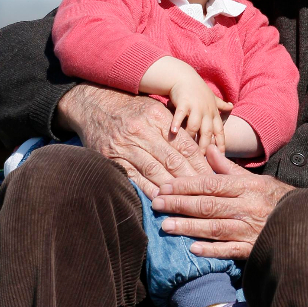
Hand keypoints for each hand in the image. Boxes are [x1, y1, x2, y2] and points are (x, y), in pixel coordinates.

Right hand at [56, 83, 214, 197]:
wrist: (93, 104)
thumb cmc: (132, 108)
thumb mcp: (155, 108)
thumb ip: (177, 126)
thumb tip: (204, 147)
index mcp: (157, 117)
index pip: (186, 145)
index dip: (201, 164)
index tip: (214, 178)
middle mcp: (142, 131)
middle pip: (172, 160)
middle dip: (191, 179)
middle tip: (206, 195)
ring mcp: (125, 145)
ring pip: (154, 170)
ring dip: (172, 188)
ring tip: (187, 201)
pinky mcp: (111, 158)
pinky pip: (134, 177)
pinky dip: (148, 190)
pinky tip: (161, 200)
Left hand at [151, 145, 293, 258]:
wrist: (305, 223)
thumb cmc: (275, 199)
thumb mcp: (255, 179)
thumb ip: (228, 168)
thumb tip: (207, 149)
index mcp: (246, 187)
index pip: (210, 184)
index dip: (186, 186)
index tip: (165, 187)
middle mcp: (247, 207)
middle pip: (208, 205)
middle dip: (180, 204)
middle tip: (156, 204)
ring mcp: (250, 229)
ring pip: (215, 227)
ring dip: (189, 227)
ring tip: (166, 226)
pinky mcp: (254, 249)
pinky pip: (230, 250)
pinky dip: (212, 250)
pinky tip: (193, 249)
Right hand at [169, 67, 232, 152]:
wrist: (182, 76)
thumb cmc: (197, 89)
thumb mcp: (211, 97)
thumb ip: (220, 105)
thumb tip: (232, 106)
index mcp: (213, 113)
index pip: (220, 131)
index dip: (221, 144)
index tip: (222, 157)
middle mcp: (206, 111)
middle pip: (208, 132)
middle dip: (206, 146)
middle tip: (203, 160)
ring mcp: (195, 107)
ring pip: (195, 125)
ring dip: (192, 138)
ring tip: (188, 151)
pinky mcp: (183, 102)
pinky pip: (180, 114)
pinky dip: (177, 123)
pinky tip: (173, 132)